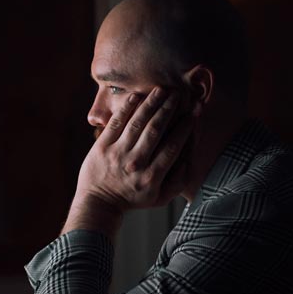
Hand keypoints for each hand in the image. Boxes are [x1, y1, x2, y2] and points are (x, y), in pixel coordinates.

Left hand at [69, 87, 197, 232]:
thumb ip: (178, 181)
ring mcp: (117, 154)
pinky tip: (137, 96)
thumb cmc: (133, 198)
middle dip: (169, 109)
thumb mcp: (160, 198)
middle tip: (178, 94)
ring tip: (161, 90)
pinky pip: (116, 122)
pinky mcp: (102, 146)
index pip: (173, 146)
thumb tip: (189, 156)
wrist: (98, 203)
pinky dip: (127, 108)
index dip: (185, 126)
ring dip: (151, 103)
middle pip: (156, 130)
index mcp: (152, 177)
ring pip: (137, 123)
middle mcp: (136, 164)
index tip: (194, 111)